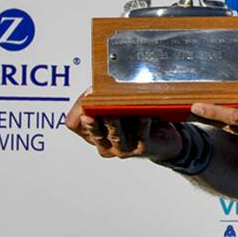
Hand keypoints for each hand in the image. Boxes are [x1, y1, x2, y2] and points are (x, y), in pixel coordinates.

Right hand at [65, 90, 182, 161]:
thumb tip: (94, 88)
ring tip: (113, 114)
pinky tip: (144, 117)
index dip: (78, 112)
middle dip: (93, 123)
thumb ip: (102, 100)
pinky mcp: (142, 148)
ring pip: (116, 136)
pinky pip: (141, 137)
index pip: (75, 124)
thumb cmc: (135, 122)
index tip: (84, 100)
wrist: (162, 140)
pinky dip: (142, 126)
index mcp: (95, 134)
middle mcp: (107, 144)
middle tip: (89, 114)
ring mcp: (124, 148)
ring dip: (114, 124)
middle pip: (95, 133)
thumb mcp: (114, 108)